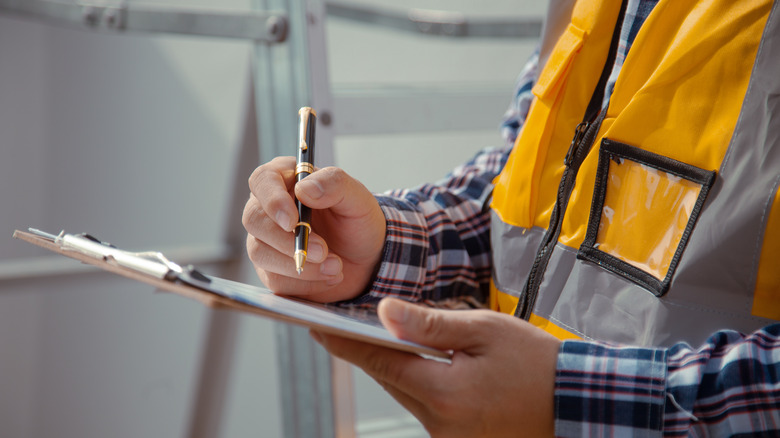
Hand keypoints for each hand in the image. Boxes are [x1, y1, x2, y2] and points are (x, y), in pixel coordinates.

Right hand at [243, 156, 385, 302]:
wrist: (367, 259)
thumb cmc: (357, 222)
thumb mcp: (358, 198)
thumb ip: (335, 184)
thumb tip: (304, 189)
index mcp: (287, 180)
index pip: (263, 180)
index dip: (272, 200)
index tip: (292, 221)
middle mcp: (269, 208)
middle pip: (253, 219)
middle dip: (287, 240)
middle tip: (322, 251)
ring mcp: (266, 240)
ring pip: (260, 252)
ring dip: (299, 265)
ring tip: (336, 266)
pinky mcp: (271, 269)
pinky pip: (274, 279)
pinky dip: (305, 282)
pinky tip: (329, 276)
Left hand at [312, 298, 560, 436]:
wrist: (575, 404)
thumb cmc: (536, 363)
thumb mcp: (485, 331)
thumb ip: (430, 324)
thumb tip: (383, 311)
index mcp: (445, 393)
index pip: (379, 361)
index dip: (343, 342)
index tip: (316, 325)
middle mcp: (440, 424)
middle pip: (388, 379)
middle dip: (365, 351)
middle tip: (339, 324)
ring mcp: (448, 437)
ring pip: (404, 393)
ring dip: (392, 366)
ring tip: (375, 336)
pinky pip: (423, 406)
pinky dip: (415, 382)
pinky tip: (415, 362)